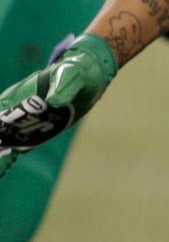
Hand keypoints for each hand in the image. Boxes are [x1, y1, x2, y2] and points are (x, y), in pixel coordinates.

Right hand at [0, 35, 118, 174]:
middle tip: (1, 156)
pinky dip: (6, 159)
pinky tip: (3, 171)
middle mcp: (14, 110)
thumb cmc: (76, 69)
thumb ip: (64, 85)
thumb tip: (54, 101)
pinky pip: (16, 146)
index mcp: (16, 97)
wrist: (87, 73)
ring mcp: (24, 122)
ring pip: (3, 141)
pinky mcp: (35, 131)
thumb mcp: (72, 73)